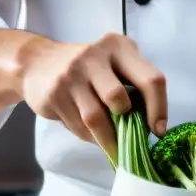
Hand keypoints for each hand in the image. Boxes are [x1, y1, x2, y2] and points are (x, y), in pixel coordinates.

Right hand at [16, 33, 167, 158]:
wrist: (37, 63)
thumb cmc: (87, 70)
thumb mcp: (114, 66)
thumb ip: (133, 87)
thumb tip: (150, 128)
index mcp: (120, 47)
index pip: (151, 79)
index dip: (159, 109)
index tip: (157, 131)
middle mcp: (95, 55)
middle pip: (119, 99)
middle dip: (126, 124)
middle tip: (128, 137)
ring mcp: (72, 73)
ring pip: (96, 119)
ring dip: (108, 140)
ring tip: (114, 148)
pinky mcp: (55, 93)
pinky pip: (78, 126)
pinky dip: (89, 137)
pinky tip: (91, 134)